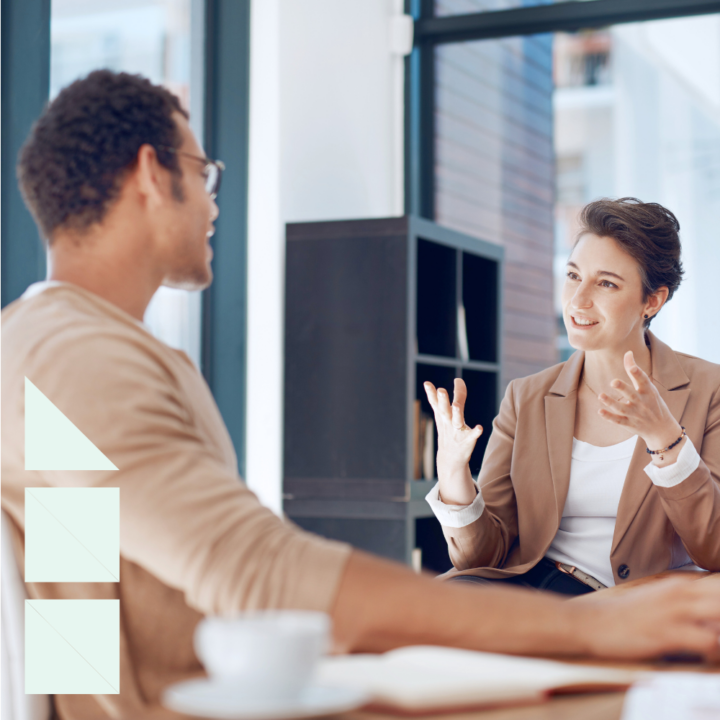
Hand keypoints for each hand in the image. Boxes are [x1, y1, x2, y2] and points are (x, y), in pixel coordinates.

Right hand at [424, 379, 481, 504]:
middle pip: (444, 410)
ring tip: (456, 405)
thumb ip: (449, 398)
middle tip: (441, 390)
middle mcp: (448, 422)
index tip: (427, 383)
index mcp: (442, 416)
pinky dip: (475, 432)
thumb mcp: (444, 416)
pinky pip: (472, 435)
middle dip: (442, 400)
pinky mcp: (467, 440)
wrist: (450, 459)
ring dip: (456, 413)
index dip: (432, 393)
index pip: (435, 403)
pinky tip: (480, 427)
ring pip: (456, 421)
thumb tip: (448, 382)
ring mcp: (457, 432)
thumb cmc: (448, 432)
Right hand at [571, 575, 719, 660]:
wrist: (594, 622)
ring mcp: (674, 612)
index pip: (718, 588)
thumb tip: (707, 616)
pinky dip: (715, 652)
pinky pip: (710, 642)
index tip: (713, 621)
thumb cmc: (624, 615)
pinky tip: (706, 657)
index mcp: (678, 584)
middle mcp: (679, 593)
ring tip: (714, 649)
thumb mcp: (655, 598)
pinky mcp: (669, 633)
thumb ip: (682, 601)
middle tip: (716, 635)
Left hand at [597, 351, 681, 452]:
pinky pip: (618, 421)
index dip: (637, 373)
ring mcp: (636, 414)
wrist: (662, 429)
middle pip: (631, 394)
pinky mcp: (629, 424)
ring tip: (601, 396)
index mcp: (648, 391)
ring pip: (622, 408)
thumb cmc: (653, 402)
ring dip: (611, 403)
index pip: (643, 380)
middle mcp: (642, 402)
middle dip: (623, 388)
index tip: (632, 367)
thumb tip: (628, 352)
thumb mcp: (648, 387)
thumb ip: (635, 371)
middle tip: (613, 382)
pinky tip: (600, 411)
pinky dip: (609, 417)